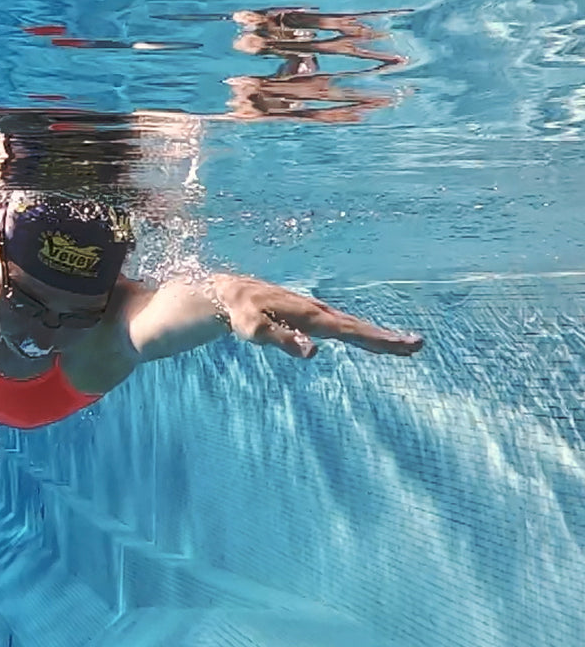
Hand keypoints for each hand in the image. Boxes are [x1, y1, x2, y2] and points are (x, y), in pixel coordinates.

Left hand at [215, 275, 422, 358]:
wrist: (228, 293)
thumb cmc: (240, 314)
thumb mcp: (255, 331)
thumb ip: (283, 340)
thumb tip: (312, 352)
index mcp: (309, 316)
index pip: (350, 331)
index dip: (377, 340)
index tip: (404, 345)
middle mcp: (316, 311)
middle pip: (357, 327)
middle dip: (386, 338)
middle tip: (416, 346)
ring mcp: (313, 311)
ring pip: (351, 324)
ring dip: (376, 335)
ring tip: (401, 344)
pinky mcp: (307, 314)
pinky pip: (339, 324)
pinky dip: (358, 331)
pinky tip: (365, 338)